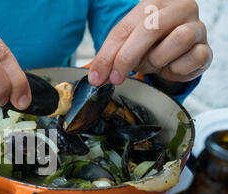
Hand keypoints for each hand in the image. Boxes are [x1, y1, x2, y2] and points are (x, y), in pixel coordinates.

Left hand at [89, 0, 212, 85]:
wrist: (177, 56)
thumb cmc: (150, 46)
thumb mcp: (126, 46)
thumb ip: (110, 58)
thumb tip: (95, 77)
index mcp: (153, 2)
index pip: (124, 27)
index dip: (107, 54)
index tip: (97, 76)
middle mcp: (179, 8)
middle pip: (150, 28)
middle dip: (127, 57)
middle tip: (116, 78)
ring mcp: (196, 26)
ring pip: (177, 39)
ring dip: (157, 59)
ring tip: (152, 63)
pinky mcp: (206, 48)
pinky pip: (192, 59)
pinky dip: (176, 69)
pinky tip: (171, 66)